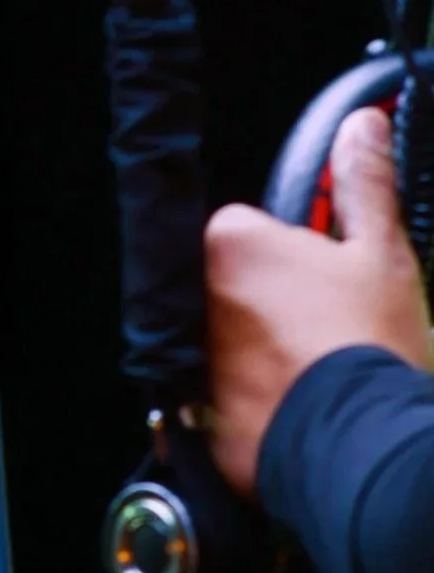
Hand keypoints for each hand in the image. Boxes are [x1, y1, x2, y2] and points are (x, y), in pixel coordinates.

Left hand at [205, 107, 432, 493]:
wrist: (358, 446)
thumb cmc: (368, 342)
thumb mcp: (381, 252)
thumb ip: (365, 184)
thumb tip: (361, 126)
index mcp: (231, 245)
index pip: (248, 227)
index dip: (293, 249)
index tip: (326, 273)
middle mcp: (195, 298)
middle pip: (234, 283)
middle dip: (275, 297)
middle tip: (330, 324)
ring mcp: (191, 359)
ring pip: (230, 336)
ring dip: (265, 347)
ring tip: (320, 369)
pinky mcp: (197, 415)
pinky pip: (224, 393)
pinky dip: (255, 396)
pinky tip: (300, 405)